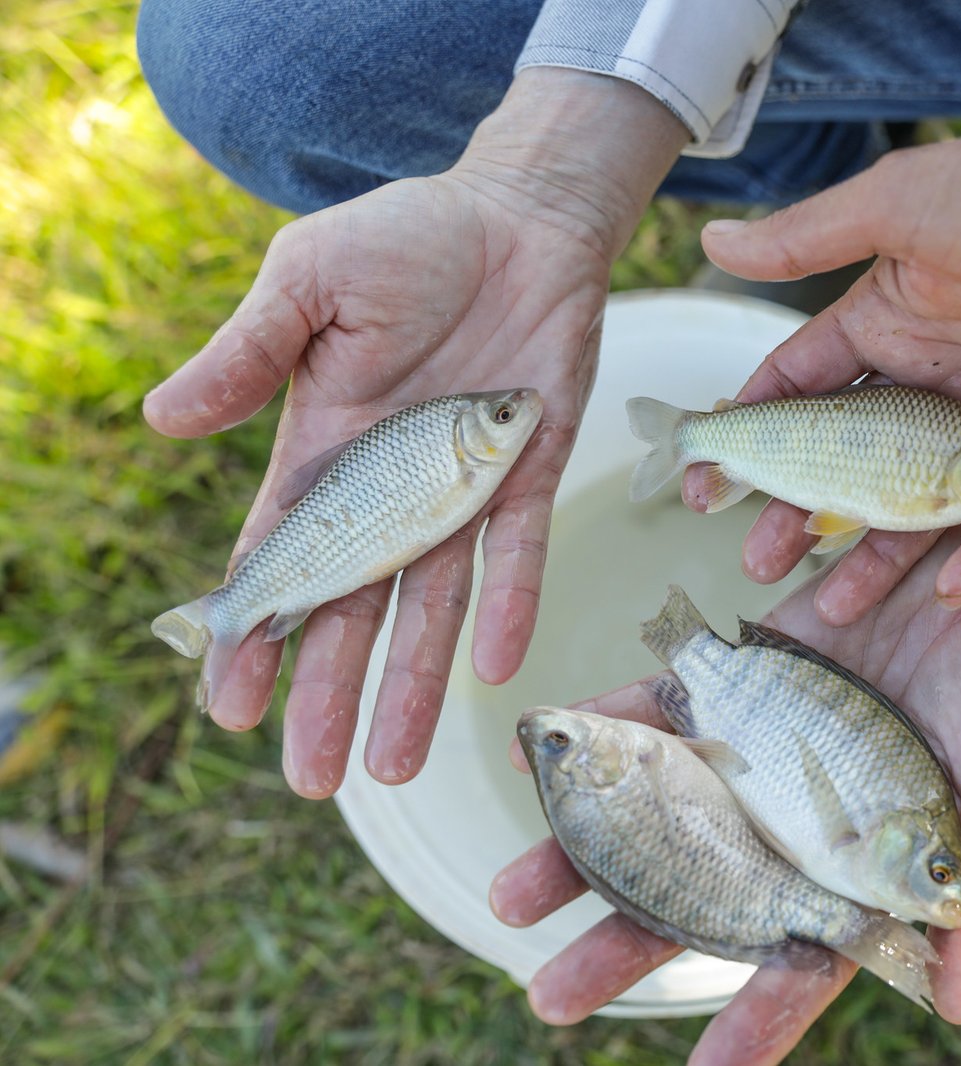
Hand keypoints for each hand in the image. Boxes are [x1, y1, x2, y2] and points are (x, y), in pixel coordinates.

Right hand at [144, 70, 688, 796]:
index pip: (281, 561)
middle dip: (328, 692)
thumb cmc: (406, 239)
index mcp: (323, 452)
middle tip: (311, 781)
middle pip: (353, 608)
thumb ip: (249, 354)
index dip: (255, 635)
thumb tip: (162, 420)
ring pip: (434, 603)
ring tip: (393, 768)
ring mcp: (463, 487)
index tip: (229, 708)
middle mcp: (391, 488)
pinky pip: (519, 549)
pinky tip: (496, 669)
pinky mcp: (531, 471)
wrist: (518, 216)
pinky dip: (508, 603)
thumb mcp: (309, 285)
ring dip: (413, 682)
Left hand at [491, 438, 960, 1063]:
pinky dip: (598, 727)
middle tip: (550, 999)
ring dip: (584, 851)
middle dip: (626, 946)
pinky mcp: (739, 676)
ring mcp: (760, 750)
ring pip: (659, 810)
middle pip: (701, 896)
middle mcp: (795, 819)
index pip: (803, 957)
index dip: (757, 1018)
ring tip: (509, 898)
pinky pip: (656, 705)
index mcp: (864, 866)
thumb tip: (953, 1006)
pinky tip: (536, 753)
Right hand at [690, 111, 960, 627]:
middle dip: (801, 516)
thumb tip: (712, 244)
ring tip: (834, 607)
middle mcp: (934, 378)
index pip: (800, 392)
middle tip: (758, 564)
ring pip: (926, 504)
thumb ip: (806, 238)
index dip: (751, 439)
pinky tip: (950, 593)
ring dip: (880, 556)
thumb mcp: (899, 206)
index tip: (704, 487)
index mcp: (886, 324)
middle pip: (854, 464)